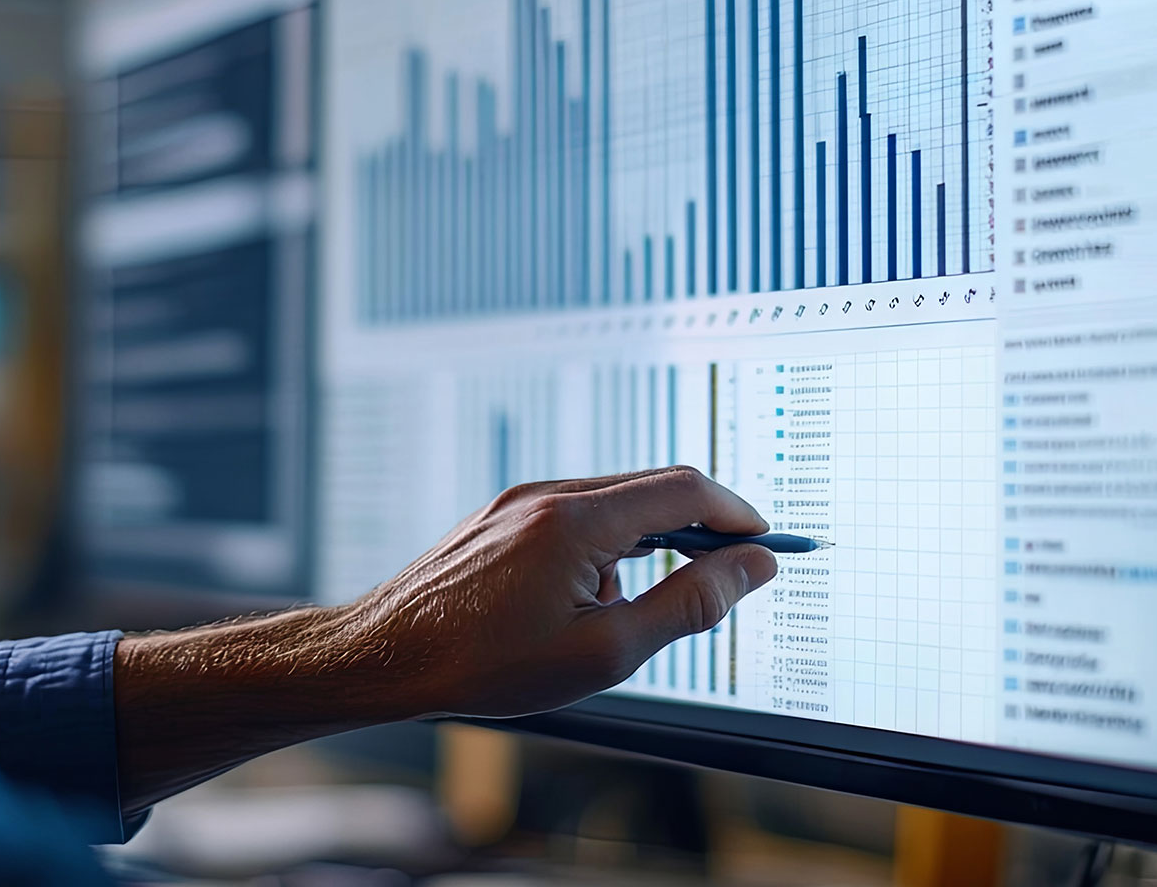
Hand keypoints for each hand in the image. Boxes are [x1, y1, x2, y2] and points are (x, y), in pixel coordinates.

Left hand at [344, 466, 777, 719]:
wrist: (385, 657)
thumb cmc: (486, 665)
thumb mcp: (606, 651)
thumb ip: (690, 604)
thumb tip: (755, 567)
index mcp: (576, 518)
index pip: (685, 489)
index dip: (738, 515)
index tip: (771, 546)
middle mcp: (547, 494)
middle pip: (652, 490)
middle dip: (699, 531)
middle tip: (728, 580)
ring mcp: (519, 502)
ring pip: (613, 507)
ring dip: (646, 549)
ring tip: (622, 621)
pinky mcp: (501, 517)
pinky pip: (575, 519)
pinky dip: (603, 554)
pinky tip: (578, 612)